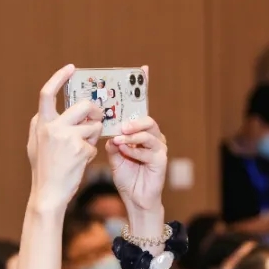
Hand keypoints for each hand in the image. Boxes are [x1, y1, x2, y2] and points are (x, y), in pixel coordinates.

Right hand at [28, 64, 103, 210]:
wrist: (48, 194)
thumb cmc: (44, 169)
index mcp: (40, 123)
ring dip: (93, 136)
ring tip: (82, 150)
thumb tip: (53, 109)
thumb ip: (44, 125)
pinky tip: (80, 162)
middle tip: (98, 117)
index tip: (71, 68)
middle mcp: (52, 127)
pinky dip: (90, 153)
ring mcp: (67, 138)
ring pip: (94, 126)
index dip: (59, 77)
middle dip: (95, 111)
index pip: (47, 93)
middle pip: (83, 106)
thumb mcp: (35, 143)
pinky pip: (94, 144)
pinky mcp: (81, 150)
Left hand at [106, 66, 167, 213]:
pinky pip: (149, 149)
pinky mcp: (161, 159)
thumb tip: (106, 129)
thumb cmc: (127, 177)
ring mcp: (159, 147)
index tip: (143, 69)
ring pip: (149, 131)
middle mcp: (152, 136)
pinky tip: (125, 151)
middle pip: (146, 118)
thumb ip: (112, 141)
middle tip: (120, 123)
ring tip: (119, 138)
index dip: (143, 88)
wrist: (135, 199)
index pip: (141, 108)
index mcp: (140, 132)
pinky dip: (135, 149)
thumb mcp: (114, 156)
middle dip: (133, 118)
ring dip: (132, 134)